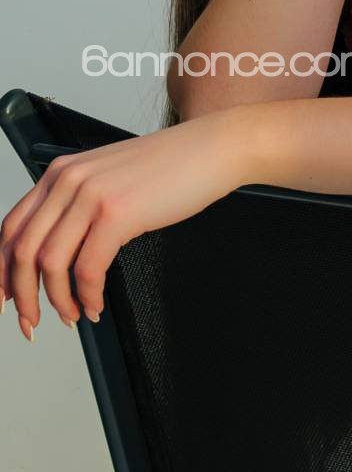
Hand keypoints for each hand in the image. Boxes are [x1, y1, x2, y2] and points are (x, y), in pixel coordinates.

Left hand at [0, 109, 252, 339]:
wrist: (211, 149)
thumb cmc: (171, 166)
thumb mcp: (111, 178)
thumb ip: (80, 204)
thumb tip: (62, 251)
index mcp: (60, 172)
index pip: (11, 227)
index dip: (0, 270)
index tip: (3, 298)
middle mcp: (67, 181)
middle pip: (22, 250)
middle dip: (22, 296)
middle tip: (30, 322)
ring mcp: (90, 195)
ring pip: (50, 264)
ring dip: (56, 301)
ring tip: (71, 316)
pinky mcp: (117, 214)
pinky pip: (88, 269)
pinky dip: (88, 296)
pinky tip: (96, 305)